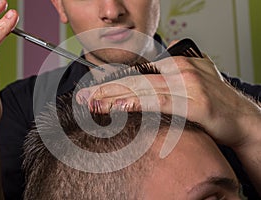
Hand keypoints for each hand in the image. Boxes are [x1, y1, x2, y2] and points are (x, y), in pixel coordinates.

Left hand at [76, 52, 260, 149]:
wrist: (244, 118)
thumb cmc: (218, 102)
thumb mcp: (198, 77)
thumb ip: (178, 69)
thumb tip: (161, 61)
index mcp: (177, 64)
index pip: (138, 74)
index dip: (114, 82)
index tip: (95, 91)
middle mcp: (179, 71)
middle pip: (135, 80)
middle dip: (106, 89)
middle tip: (84, 96)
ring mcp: (187, 85)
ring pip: (143, 90)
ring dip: (114, 97)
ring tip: (92, 103)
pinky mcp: (194, 102)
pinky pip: (160, 102)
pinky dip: (138, 103)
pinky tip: (119, 106)